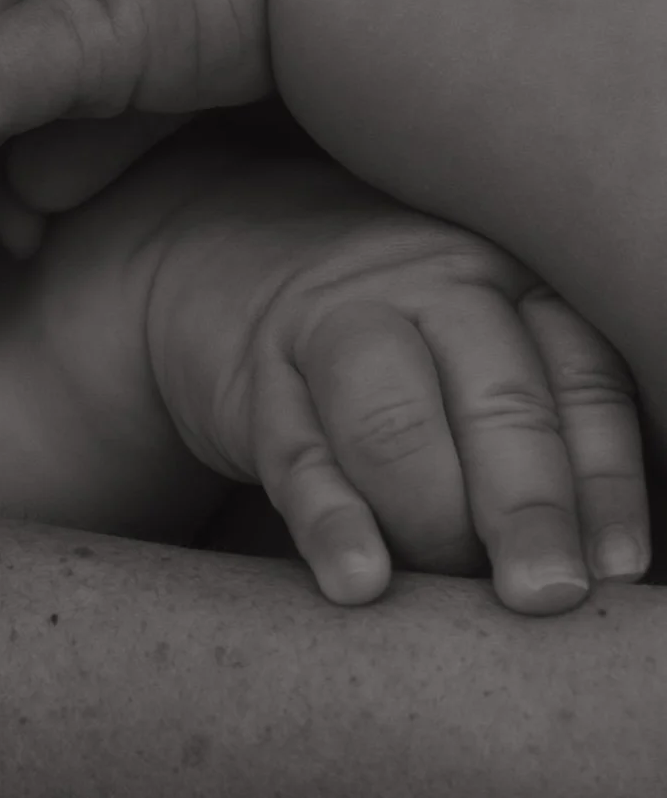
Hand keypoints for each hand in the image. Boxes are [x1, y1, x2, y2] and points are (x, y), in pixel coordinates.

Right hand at [144, 148, 648, 614]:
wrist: (244, 264)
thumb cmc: (399, 338)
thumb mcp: (478, 347)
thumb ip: (535, 426)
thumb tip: (591, 567)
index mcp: (507, 284)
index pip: (582, 380)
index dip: (607, 482)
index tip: (615, 571)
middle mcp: (430, 288)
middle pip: (496, 399)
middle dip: (529, 509)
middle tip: (546, 595)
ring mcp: (334, 325)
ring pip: (394, 420)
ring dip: (434, 519)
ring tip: (454, 594)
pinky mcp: (260, 379)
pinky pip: (299, 455)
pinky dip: (333, 522)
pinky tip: (360, 579)